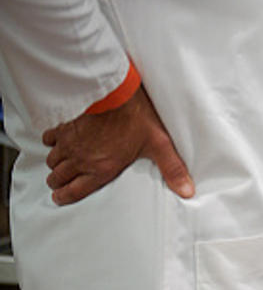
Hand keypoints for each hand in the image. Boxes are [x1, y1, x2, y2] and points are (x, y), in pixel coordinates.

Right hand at [42, 84, 194, 204]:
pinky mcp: (63, 124)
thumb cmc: (134, 117)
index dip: (65, 197)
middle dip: (57, 182)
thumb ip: (172, 170)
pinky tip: (56, 140)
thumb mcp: (158, 145)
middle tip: (59, 184)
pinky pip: (49, 137)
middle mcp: (80, 158)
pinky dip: (51, 141)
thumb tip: (187, 191)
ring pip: (52, 159)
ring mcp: (69, 141)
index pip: (75, 190)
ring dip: (55, 164)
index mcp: (101, 168)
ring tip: (59, 166)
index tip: (60, 199)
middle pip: (59, 176)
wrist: (112, 90)